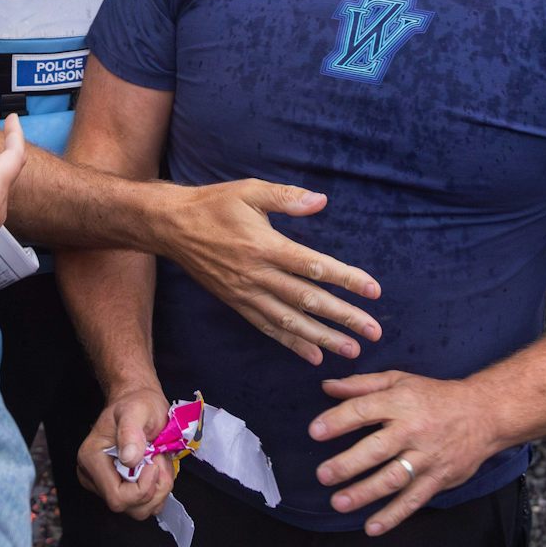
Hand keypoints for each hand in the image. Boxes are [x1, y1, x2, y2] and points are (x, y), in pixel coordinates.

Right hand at [77, 385, 177, 518]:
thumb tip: (129, 458)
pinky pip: (143, 505)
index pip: (118, 497)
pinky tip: (156, 469)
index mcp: (91, 459)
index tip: (154, 461)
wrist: (138, 402)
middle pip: (129, 507)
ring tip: (158, 461)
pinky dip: (157, 490)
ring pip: (138, 509)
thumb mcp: (137, 410)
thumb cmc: (137, 404)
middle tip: (159, 458)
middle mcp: (93, 477)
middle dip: (154, 487)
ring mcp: (105, 485)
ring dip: (158, 489)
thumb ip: (131, 431)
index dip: (143, 487)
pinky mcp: (118, 489)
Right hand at [155, 180, 381, 365]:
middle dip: (343, 318)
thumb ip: (286, 197)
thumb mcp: (250, 191)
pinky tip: (313, 355)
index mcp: (265, 246)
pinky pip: (268, 328)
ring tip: (351, 350)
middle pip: (308, 301)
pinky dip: (291, 344)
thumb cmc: (214, 204)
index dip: (346, 279)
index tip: (373, 291)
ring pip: (290, 322)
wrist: (171, 227)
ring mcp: (246, 293)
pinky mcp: (237, 303)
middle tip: (373, 332)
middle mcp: (258, 275)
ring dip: (323, 338)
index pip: (314, 266)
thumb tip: (321, 201)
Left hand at [310, 372, 499, 534]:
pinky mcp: (438, 478)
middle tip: (323, 475)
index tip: (315, 432)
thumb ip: (362, 385)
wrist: (484, 414)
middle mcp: (413, 430)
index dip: (338, 421)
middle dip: (348, 464)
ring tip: (339, 503)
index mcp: (400, 402)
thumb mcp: (399, 380)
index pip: (364, 411)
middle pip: (377, 449)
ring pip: (393, 478)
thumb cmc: (435, 396)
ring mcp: (426, 457)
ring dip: (365, 492)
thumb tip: (327, 387)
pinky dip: (393, 515)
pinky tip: (372, 527)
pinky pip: (414, 499)